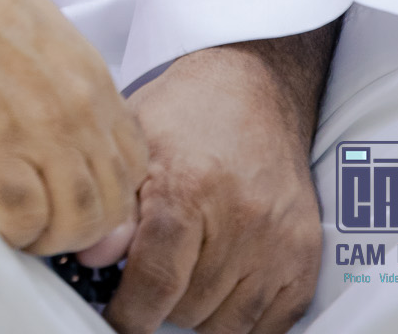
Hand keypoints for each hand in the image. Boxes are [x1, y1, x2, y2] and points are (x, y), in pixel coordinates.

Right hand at [0, 0, 147, 255]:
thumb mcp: (44, 32)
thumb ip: (66, 82)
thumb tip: (64, 129)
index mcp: (93, 78)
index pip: (135, 166)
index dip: (110, 196)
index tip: (76, 201)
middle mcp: (79, 108)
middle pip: (114, 205)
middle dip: (84, 230)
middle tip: (46, 223)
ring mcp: (41, 128)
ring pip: (77, 223)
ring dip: (49, 237)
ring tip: (19, 225)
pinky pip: (24, 219)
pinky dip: (12, 231)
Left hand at [104, 26, 338, 333]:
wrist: (256, 87)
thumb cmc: (187, 113)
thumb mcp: (134, 141)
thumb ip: (116, 205)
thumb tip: (92, 258)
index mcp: (188, 187)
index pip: (156, 282)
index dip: (129, 311)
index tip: (118, 312)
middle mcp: (241, 218)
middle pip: (188, 308)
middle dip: (162, 301)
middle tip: (154, 271)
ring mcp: (279, 242)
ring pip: (227, 325)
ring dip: (200, 311)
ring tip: (187, 271)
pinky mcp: (305, 256)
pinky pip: (270, 325)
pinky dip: (240, 317)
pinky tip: (222, 283)